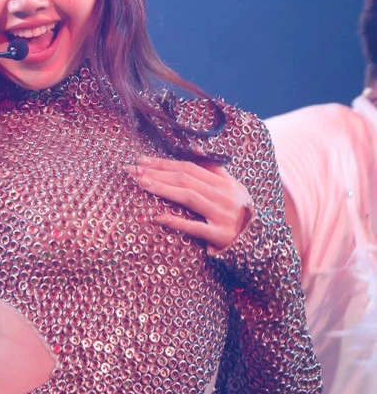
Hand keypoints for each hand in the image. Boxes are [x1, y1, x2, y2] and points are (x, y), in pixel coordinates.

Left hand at [124, 156, 253, 253]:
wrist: (262, 244)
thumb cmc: (241, 214)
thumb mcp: (233, 188)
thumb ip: (215, 169)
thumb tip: (195, 148)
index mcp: (224, 183)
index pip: (189, 168)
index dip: (164, 163)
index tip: (141, 161)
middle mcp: (224, 196)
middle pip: (185, 179)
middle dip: (157, 172)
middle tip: (132, 170)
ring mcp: (222, 215)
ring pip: (189, 197)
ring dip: (163, 188)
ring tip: (141, 183)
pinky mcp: (221, 236)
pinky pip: (196, 227)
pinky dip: (176, 221)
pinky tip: (158, 218)